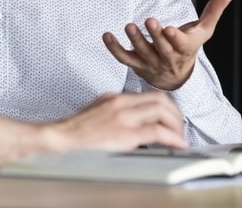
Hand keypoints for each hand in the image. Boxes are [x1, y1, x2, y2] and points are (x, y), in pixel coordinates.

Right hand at [51, 92, 186, 150]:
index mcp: (115, 98)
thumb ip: (115, 112)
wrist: (61, 138)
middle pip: (161, 99)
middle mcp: (121, 103)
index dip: (167, 107)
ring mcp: (124, 117)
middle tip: (180, 127)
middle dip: (176, 114)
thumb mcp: (97, 112)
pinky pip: (158, 132)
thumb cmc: (76, 131)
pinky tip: (178, 145)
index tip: (172, 118)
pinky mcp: (125, 134)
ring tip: (180, 137)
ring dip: (177, 125)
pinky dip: (173, 138)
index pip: (150, 95)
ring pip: (163, 112)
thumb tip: (132, 121)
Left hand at [102, 0, 232, 90]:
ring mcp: (151, 63)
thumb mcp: (203, 31)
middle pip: (161, 48)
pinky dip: (114, 48)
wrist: (176, 78)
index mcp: (185, 49)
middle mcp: (168, 58)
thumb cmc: (188, 48)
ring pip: (142, 53)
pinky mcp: (136, 64)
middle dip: (155, 36)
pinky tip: (107, 35)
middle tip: (149, 21)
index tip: (170, 29)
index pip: (182, 45)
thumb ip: (213, 12)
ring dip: (135, 40)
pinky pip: (124, 58)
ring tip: (129, 26)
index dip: (176, 38)